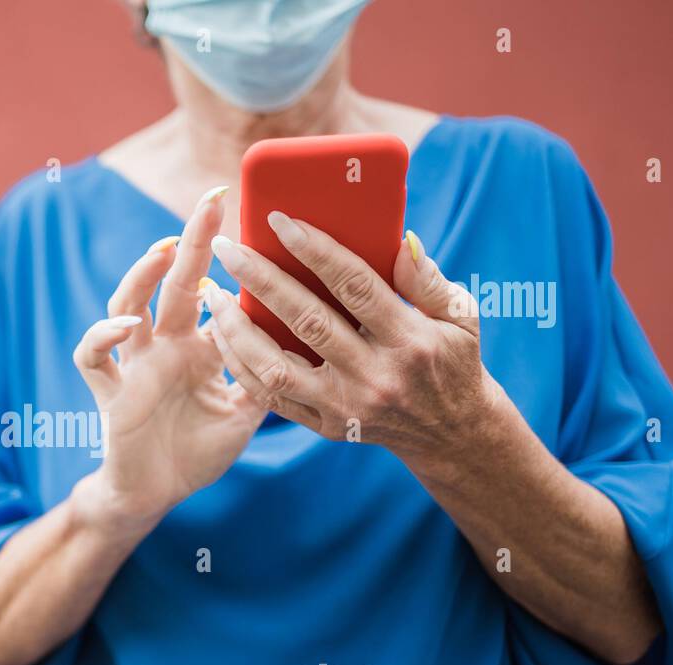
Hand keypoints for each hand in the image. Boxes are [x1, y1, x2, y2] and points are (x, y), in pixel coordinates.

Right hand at [73, 186, 265, 525]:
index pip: (214, 289)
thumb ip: (269, 375)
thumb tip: (314, 344)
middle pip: (176, 281)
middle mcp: (165, 343)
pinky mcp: (109, 389)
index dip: (231, 259)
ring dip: (144, 273)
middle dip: (192, 239)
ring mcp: (134, 362)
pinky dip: (103, 335)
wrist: (157, 492)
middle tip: (212, 199)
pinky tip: (126, 325)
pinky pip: (94, 355)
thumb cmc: (199, 449)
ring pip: (128, 302)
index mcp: (200, 345)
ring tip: (166, 249)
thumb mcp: (246, 411)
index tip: (259, 223)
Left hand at [206, 214, 505, 472]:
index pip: (355, 286)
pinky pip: (271, 398)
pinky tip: (221, 335)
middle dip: (261, 279)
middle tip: (227, 248)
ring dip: (238, 328)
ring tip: (212, 294)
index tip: (280, 220)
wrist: (450, 435)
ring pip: (276, 366)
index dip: (316, 250)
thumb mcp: (460, 317)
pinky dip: (241, 366)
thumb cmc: (452, 361)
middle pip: (306, 321)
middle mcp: (373, 377)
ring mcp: (345, 407)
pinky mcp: (325, 427)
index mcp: (409, 341)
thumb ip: (427, 278)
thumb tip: (399, 237)